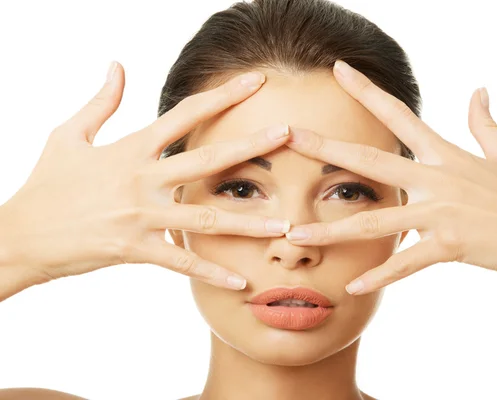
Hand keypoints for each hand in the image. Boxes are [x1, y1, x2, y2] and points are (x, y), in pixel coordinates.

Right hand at [0, 61, 290, 292]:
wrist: (21, 234)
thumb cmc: (47, 184)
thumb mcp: (68, 134)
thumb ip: (101, 102)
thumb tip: (117, 66)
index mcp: (131, 148)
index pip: (184, 114)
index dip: (222, 96)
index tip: (256, 83)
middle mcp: (142, 179)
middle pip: (205, 159)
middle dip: (249, 146)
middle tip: (289, 135)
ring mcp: (140, 216)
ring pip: (202, 217)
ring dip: (246, 222)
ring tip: (284, 225)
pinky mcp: (134, 248)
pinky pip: (179, 262)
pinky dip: (210, 271)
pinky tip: (240, 280)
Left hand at [284, 60, 496, 295]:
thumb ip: (484, 123)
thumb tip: (480, 90)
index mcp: (445, 155)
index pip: (399, 115)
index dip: (367, 91)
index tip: (338, 70)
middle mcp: (437, 179)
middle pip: (371, 161)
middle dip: (327, 148)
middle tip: (288, 137)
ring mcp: (442, 212)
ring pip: (375, 221)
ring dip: (332, 230)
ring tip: (294, 235)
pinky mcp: (451, 245)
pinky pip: (407, 262)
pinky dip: (381, 275)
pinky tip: (353, 286)